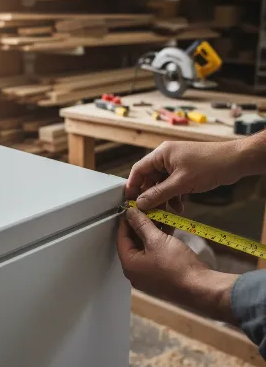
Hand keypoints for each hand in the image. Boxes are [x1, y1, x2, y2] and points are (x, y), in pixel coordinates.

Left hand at [117, 207, 237, 322]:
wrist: (201, 288)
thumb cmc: (176, 265)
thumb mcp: (157, 239)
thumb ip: (142, 224)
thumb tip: (130, 213)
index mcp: (129, 265)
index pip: (121, 238)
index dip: (126, 221)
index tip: (132, 208)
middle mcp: (135, 272)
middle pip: (133, 243)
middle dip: (141, 225)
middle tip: (147, 210)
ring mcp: (149, 276)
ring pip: (146, 248)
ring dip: (152, 231)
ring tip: (159, 215)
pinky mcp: (162, 276)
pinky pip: (156, 254)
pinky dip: (160, 242)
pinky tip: (168, 228)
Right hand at [126, 140, 241, 210]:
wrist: (235, 161)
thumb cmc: (209, 165)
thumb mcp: (181, 183)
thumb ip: (158, 194)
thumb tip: (140, 203)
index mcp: (161, 154)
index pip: (138, 170)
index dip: (132, 186)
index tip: (130, 201)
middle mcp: (165, 158)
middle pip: (149, 179)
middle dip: (150, 196)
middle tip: (150, 211)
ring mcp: (175, 165)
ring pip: (161, 184)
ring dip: (163, 199)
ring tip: (167, 212)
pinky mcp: (184, 172)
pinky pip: (172, 186)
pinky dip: (174, 197)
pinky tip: (180, 207)